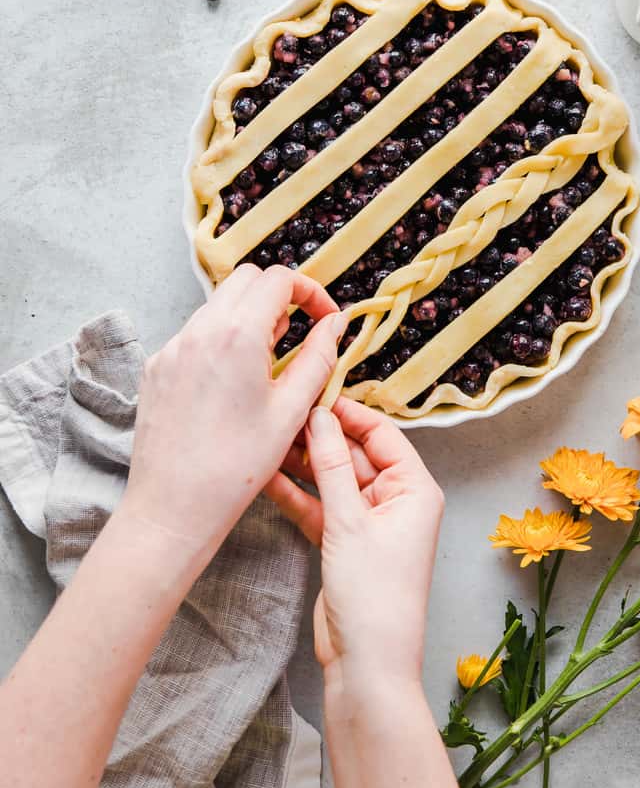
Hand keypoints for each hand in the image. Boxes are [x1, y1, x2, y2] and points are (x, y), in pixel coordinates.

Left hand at [122, 265, 344, 556]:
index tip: (323, 319)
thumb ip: (319, 357)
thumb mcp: (292, 411)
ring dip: (248, 318)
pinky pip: (194, 334)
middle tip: (295, 338)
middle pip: (246, 280)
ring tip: (265, 366)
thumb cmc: (237, 466)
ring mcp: (172, 347)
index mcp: (237, 334)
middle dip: (278, 297)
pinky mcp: (156, 367)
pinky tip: (231, 385)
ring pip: (218, 305)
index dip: (310, 292)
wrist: (173, 508)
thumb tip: (335, 323)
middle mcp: (199, 330)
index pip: (278, 279)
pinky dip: (220, 341)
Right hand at [265, 398, 443, 685]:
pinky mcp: (344, 544)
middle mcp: (397, 501)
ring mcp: (369, 523)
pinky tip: (266, 477)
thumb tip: (319, 416)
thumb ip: (331, 466)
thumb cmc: (374, 597)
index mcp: (415, 489)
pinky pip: (319, 508)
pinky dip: (296, 495)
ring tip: (266, 441)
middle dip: (319, 438)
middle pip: (354, 455)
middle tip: (281, 416)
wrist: (367, 665)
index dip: (348, 413)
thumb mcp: (349, 522)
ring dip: (302, 465)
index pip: (382, 434)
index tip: (314, 393)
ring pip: (332, 481)